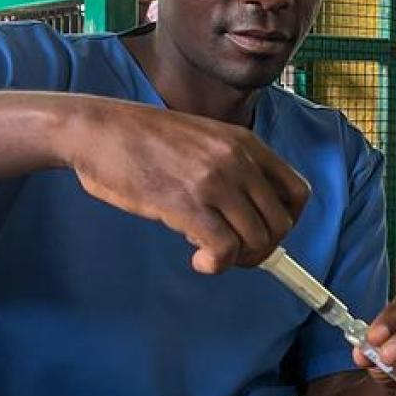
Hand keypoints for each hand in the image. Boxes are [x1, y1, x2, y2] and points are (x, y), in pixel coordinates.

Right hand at [63, 102, 309, 273]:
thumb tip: (248, 217)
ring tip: (209, 252)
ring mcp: (214, 182)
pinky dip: (217, 265)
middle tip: (232, 252)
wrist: (98, 130)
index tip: (261, 233)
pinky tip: (199, 261)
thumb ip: (231, 169)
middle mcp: (237, 160)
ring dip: (238, 259)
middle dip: (262, 248)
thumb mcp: (202, 140)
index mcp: (245, 143)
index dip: (286, 222)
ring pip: (258, 241)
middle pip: (281, 224)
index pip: (298, 192)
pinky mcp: (187, 204)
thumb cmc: (141, 140)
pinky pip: (225, 250)